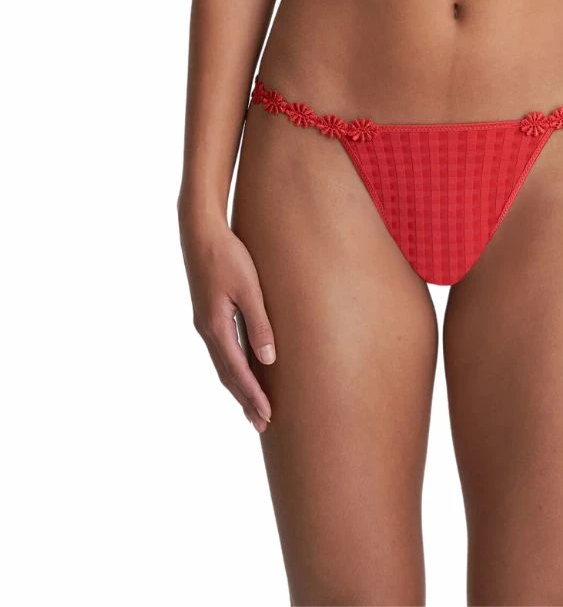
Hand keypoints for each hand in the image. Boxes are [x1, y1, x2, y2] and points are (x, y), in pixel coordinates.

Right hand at [179, 211, 275, 432]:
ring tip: (252, 407)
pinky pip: (222, 350)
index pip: (238, 371)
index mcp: (216, 327)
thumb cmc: (228, 256)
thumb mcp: (249, 289)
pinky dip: (233, 367)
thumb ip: (260, 324)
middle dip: (245, 399)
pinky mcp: (208, 314)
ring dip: (238, 386)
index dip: (254, 395)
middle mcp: (207, 330)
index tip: (268, 416)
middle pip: (228, 374)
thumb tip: (269, 360)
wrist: (200, 232)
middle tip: (262, 423)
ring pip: (223, 364)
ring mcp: (205, 323)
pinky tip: (242, 370)